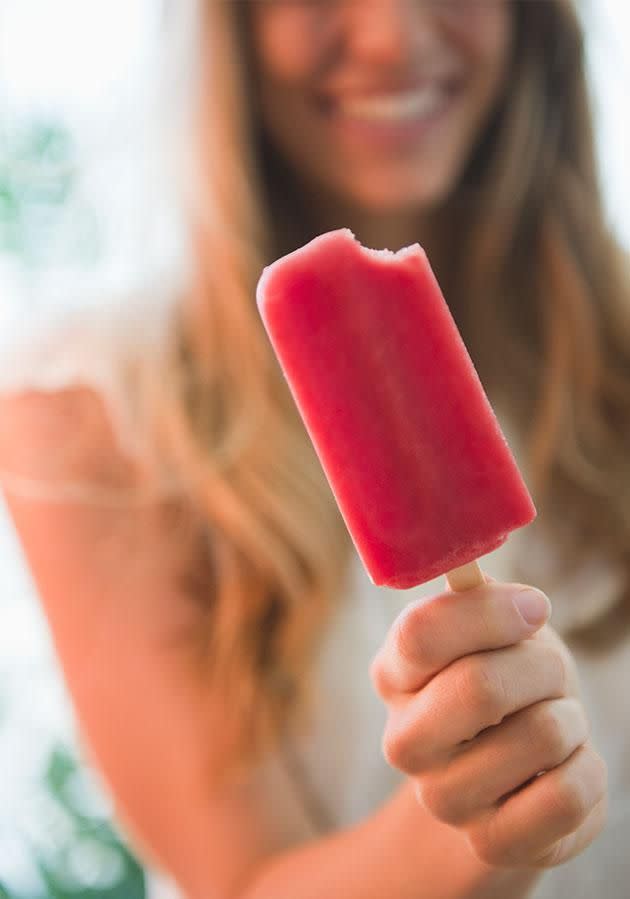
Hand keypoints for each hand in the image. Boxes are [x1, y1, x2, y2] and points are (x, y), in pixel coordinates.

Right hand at [370, 582, 607, 868]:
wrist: (513, 774)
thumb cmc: (507, 682)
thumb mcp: (494, 632)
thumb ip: (484, 602)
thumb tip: (509, 596)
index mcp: (393, 674)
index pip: (421, 632)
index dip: (490, 613)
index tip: (533, 609)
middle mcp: (404, 741)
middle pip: (479, 686)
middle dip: (541, 666)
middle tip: (548, 672)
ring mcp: (442, 797)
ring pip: (539, 733)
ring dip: (568, 716)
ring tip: (551, 722)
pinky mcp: (490, 842)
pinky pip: (564, 794)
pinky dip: (586, 769)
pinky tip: (565, 766)